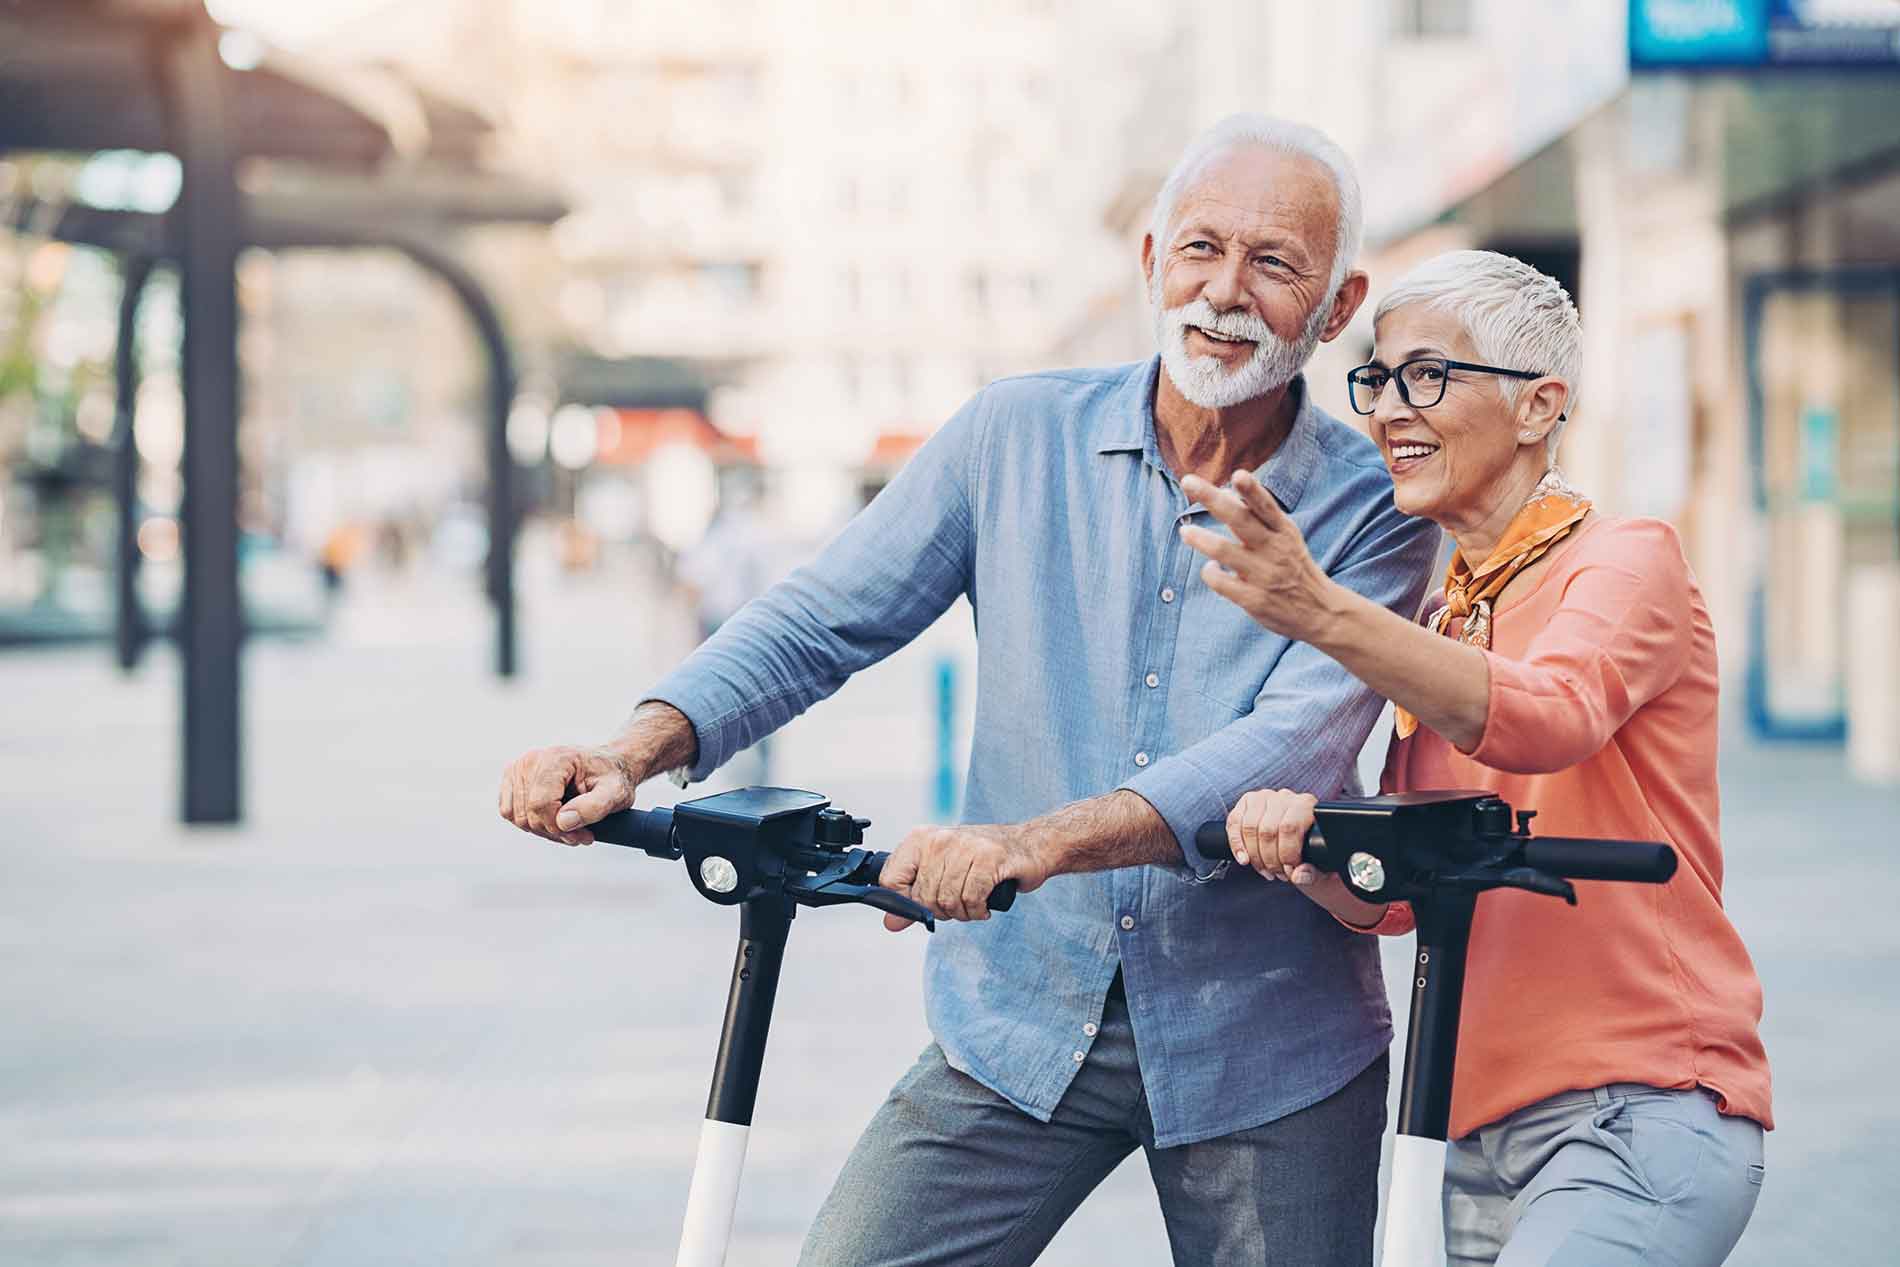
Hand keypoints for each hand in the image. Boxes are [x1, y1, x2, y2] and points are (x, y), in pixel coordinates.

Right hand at [498, 744, 641, 845]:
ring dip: (543, 830)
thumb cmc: (611, 778)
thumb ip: (593, 807)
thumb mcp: (615, 793)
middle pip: (527, 813)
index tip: (583, 835)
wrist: (606, 766)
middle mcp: (532, 760)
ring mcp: (519, 768)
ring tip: (569, 828)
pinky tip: (554, 820)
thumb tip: (563, 821)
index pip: (540, 804)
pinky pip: (509, 812)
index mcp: (557, 759)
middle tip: (581, 835)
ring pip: (516, 816)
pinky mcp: (513, 778)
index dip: (558, 828)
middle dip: (554, 831)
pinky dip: (530, 823)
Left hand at [877, 823, 1051, 931]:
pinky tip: (985, 904)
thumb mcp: (942, 873)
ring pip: (947, 901)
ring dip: (963, 913)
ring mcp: (965, 847)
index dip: (905, 902)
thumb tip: (891, 922)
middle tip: (959, 904)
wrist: (1030, 845)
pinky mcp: (990, 858)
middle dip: (941, 911)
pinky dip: (978, 911)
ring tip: (974, 903)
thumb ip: (914, 898)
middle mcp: (940, 840)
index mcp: (921, 839)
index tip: (923, 904)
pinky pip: (971, 900)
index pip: (891, 879)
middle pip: (922, 897)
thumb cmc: (983, 860)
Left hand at [1178, 470, 1333, 642]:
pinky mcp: (1254, 599)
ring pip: (1224, 551)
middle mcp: (1274, 549)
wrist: (1321, 612)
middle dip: (1212, 499)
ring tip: (1185, 531)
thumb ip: (1259, 517)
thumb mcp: (1287, 538)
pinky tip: (1210, 568)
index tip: (1238, 474)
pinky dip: (1210, 572)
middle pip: (1239, 520)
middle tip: (1188, 482)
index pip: (1266, 505)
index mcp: (1284, 531)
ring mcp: (1264, 574)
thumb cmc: (1294, 567)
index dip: (1252, 490)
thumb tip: (1226, 492)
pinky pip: (1221, 582)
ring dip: (1200, 538)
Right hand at [1227, 787, 1386, 927]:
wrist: (1303, 846)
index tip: (1289, 872)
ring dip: (1254, 855)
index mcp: (1306, 805)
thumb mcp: (1320, 867)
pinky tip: (1244, 859)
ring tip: (1265, 869)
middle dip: (1270, 859)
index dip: (1286, 854)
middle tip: (1277, 874)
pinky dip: (1236, 844)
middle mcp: (1285, 797)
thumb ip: (1313, 873)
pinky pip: (1234, 822)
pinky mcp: (1247, 802)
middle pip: (1267, 829)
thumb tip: (1299, 875)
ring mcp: (1264, 797)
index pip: (1289, 827)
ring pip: (1249, 827)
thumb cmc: (1313, 855)